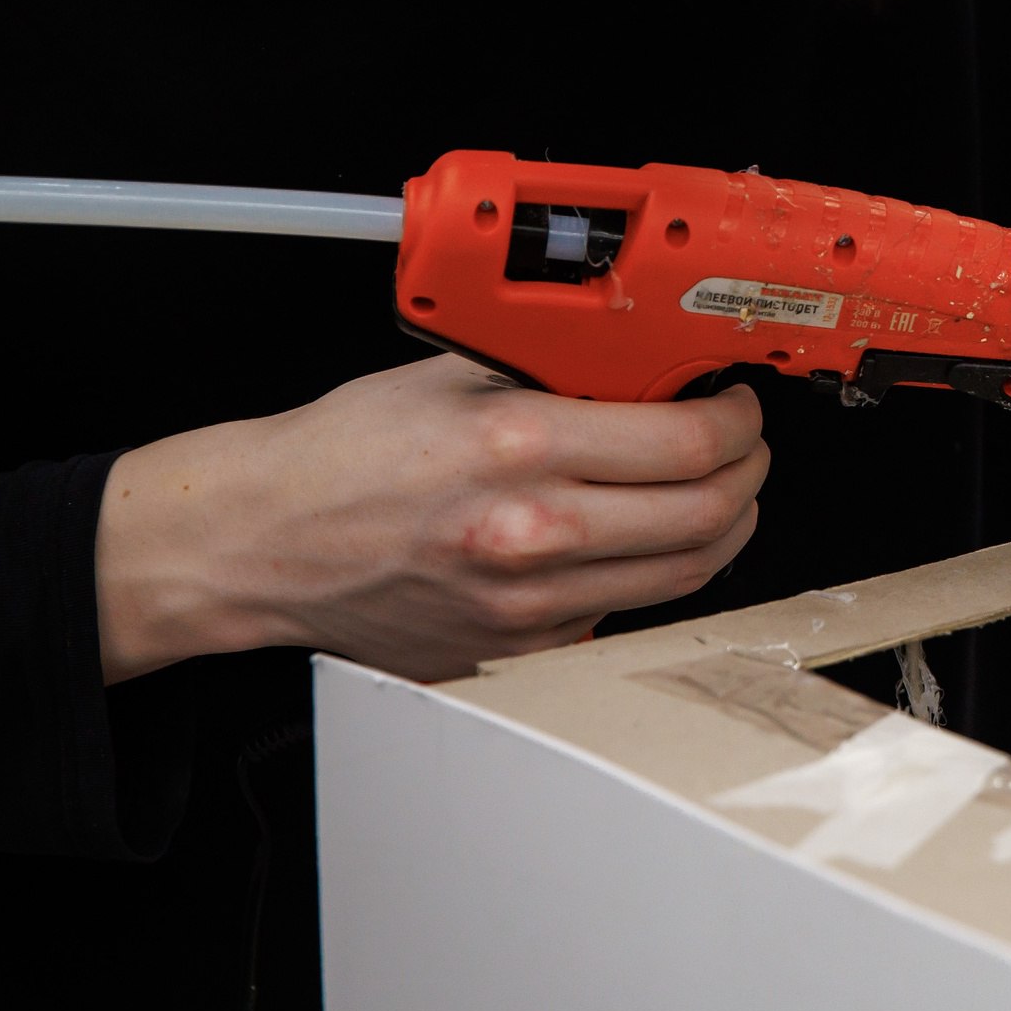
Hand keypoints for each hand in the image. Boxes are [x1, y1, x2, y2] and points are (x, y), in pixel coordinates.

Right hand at [94, 356, 768, 681]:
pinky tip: (645, 535)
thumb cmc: (344, 456)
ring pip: (684, 573)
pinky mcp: (518, 647)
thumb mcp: (454, 375)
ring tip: (717, 490)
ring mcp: (528, 602)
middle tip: (743, 445)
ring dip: (724, 527)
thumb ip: (558, 370)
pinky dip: (656, 570)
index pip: (689, 443)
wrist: (261, 543)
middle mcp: (532, 532)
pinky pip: (625, 608)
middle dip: (749, 472)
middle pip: (708, 516)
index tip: (736, 404)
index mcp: (519, 448)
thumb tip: (652, 363)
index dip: (739, 420)